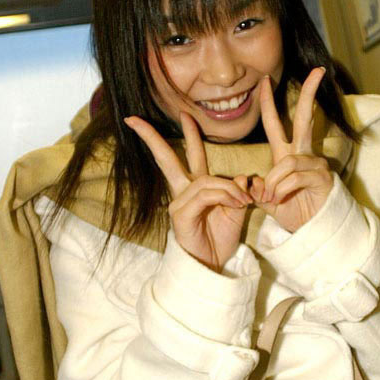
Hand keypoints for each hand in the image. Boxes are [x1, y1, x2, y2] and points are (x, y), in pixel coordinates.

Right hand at [124, 111, 251, 271]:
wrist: (213, 265)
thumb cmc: (221, 239)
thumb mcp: (236, 210)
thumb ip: (239, 191)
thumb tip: (244, 177)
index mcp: (196, 187)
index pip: (189, 155)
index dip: (189, 134)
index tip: (185, 114)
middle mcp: (183, 192)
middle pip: (167, 159)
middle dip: (152, 138)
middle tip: (135, 119)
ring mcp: (178, 203)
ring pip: (205, 180)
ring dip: (228, 188)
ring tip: (245, 201)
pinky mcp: (180, 215)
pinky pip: (205, 195)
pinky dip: (223, 196)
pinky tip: (236, 204)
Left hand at [249, 67, 332, 232]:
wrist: (314, 232)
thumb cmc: (293, 212)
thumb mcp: (267, 199)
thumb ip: (256, 188)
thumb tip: (250, 182)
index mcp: (287, 155)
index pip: (277, 123)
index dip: (269, 102)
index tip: (266, 80)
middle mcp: (303, 154)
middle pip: (305, 118)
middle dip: (309, 94)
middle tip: (317, 71)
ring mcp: (315, 164)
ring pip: (287, 162)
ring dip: (274, 182)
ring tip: (272, 199)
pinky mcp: (322, 177)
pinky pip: (294, 177)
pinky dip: (282, 189)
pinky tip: (280, 199)